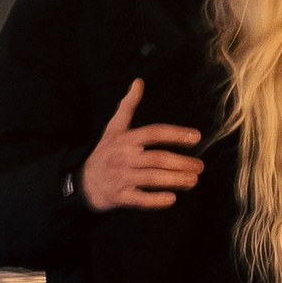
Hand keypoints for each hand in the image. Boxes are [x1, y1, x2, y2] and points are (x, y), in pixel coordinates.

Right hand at [80, 80, 203, 210]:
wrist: (81, 182)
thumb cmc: (105, 153)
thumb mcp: (113, 128)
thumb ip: (128, 106)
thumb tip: (139, 81)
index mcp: (125, 139)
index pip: (154, 133)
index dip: (176, 134)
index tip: (196, 137)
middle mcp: (123, 157)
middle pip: (157, 158)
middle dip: (181, 162)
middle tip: (200, 166)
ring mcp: (121, 177)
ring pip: (152, 179)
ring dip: (175, 180)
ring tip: (193, 180)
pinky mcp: (119, 197)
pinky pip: (140, 200)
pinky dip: (156, 201)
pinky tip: (172, 198)